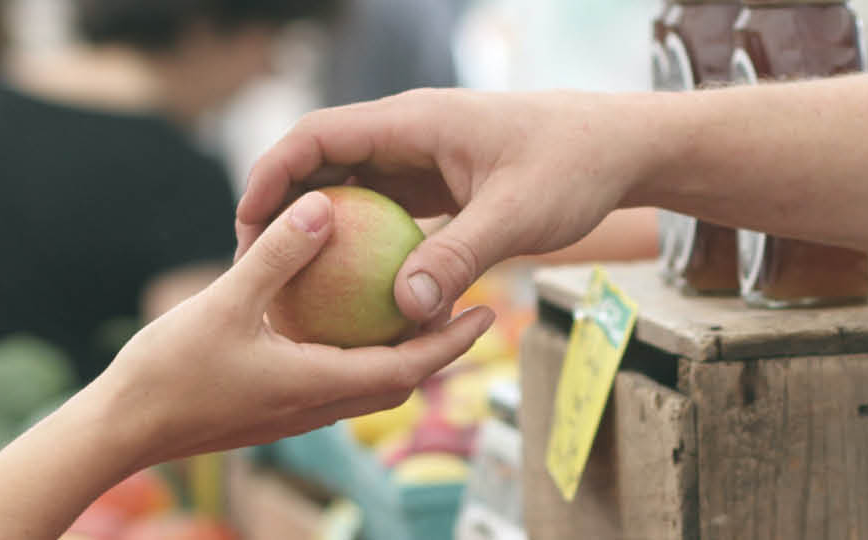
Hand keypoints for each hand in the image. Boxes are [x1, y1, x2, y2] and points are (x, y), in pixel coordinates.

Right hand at [90, 191, 495, 466]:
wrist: (118, 431)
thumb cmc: (167, 373)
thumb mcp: (225, 303)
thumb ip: (277, 256)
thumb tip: (323, 207)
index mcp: (317, 385)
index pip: (406, 368)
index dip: (450, 342)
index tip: (486, 313)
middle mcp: (314, 406)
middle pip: (396, 379)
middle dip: (434, 347)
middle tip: (466, 305)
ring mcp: (291, 411)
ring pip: (363, 382)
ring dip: (394, 350)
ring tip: (412, 305)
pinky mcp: (269, 407)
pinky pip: (328, 378)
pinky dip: (350, 350)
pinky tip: (337, 314)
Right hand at [235, 89, 674, 322]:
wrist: (620, 148)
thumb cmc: (573, 168)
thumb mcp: (517, 216)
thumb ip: (459, 257)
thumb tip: (405, 309)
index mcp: (413, 122)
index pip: (318, 136)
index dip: (272, 175)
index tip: (248, 225)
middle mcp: (408, 134)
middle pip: (321, 162)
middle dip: (282, 207)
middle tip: (253, 265)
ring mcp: (421, 159)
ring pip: (349, 188)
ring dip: (318, 229)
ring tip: (288, 284)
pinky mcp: (437, 184)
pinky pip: (382, 211)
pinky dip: (359, 244)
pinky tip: (348, 293)